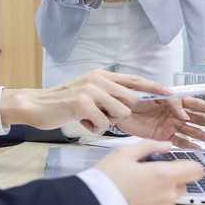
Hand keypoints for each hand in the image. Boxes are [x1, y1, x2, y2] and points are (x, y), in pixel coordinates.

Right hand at [0, 70, 169, 133]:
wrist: (35, 105)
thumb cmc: (62, 103)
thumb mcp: (86, 91)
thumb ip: (106, 92)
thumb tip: (128, 101)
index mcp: (100, 75)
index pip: (133, 79)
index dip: (153, 86)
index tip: (169, 91)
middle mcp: (97, 80)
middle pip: (131, 99)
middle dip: (121, 113)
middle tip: (101, 114)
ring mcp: (90, 90)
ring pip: (119, 113)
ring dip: (106, 122)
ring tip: (88, 118)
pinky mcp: (83, 104)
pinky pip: (102, 124)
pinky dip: (92, 128)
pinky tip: (79, 122)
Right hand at [95, 140, 203, 204]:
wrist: (95, 203)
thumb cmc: (107, 179)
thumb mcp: (124, 153)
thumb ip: (149, 145)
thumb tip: (166, 145)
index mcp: (163, 175)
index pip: (196, 170)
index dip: (189, 165)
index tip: (178, 163)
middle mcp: (167, 194)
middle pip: (183, 184)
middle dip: (170, 177)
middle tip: (149, 172)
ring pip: (171, 196)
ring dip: (162, 190)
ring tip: (139, 185)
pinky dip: (154, 201)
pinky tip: (137, 195)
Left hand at [116, 97, 204, 147]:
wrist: (119, 110)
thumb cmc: (134, 98)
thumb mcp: (153, 94)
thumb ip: (170, 102)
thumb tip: (184, 114)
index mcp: (173, 100)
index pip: (193, 103)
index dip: (204, 107)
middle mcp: (173, 113)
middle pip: (195, 118)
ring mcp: (169, 125)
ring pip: (189, 130)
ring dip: (201, 134)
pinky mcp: (163, 135)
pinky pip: (179, 141)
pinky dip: (188, 145)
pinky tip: (198, 147)